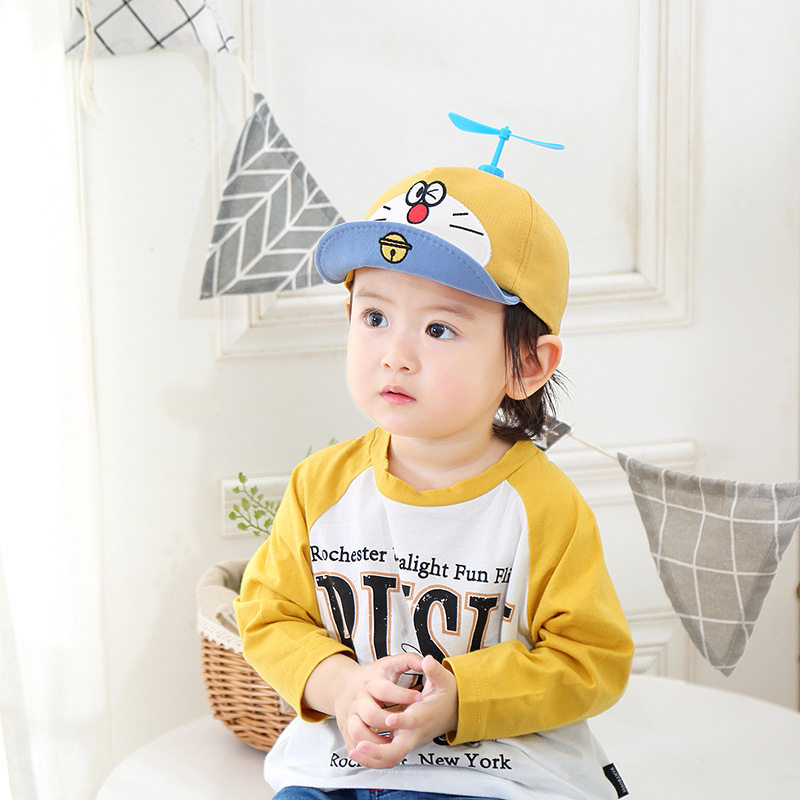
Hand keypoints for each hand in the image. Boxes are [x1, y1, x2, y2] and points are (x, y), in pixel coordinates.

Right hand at [304, 653, 424, 760]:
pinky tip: (383, 752)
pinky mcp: (347, 730)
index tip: (420, 698)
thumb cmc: (372, 676)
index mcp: (370, 682)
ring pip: (359, 732)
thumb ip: (409, 660)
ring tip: (395, 741)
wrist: (342, 685)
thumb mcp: (390, 664)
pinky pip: (354, 746)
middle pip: (371, 714)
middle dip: (388, 721)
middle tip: (405, 724)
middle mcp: (358, 700)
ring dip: (377, 741)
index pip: (385, 689)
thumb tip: (427, 660)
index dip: (403, 694)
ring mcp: (351, 716)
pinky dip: (367, 754)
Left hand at [349, 655, 457, 768]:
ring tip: (354, 751)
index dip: (401, 721)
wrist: (452, 712)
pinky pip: (387, 759)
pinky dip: (372, 760)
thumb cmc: (445, 696)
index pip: (412, 721)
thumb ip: (435, 671)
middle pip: (398, 750)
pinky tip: (357, 753)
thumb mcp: (444, 680)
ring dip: (371, 757)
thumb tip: (427, 660)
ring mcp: (408, 740)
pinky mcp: (403, 744)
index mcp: (424, 715)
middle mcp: (414, 732)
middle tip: (360, 745)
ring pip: (390, 757)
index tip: (389, 719)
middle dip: (378, 750)